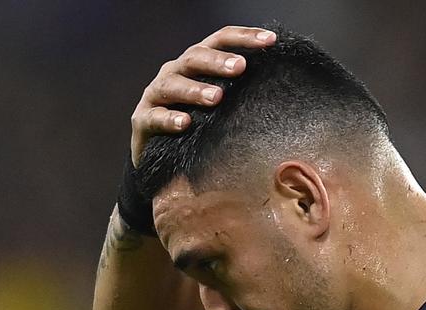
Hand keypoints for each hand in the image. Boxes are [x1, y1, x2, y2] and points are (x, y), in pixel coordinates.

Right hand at [130, 26, 276, 165]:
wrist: (161, 156)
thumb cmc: (199, 126)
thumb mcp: (221, 106)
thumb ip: (241, 92)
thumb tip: (282, 85)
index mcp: (196, 64)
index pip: (219, 41)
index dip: (244, 37)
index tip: (272, 40)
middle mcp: (175, 73)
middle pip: (194, 57)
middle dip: (217, 61)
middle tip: (241, 67)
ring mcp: (156, 95)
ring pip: (173, 84)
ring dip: (195, 89)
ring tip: (217, 97)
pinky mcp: (143, 120)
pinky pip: (155, 117)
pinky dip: (170, 119)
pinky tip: (186, 123)